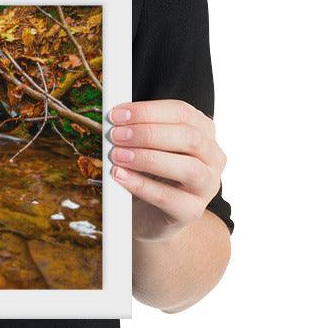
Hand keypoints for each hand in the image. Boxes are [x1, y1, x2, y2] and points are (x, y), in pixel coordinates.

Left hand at [106, 99, 225, 241]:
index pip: (182, 112)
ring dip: (148, 159)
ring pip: (188, 168)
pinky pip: (168, 197)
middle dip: (148, 134)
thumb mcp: (149, 147)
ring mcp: (207, 186)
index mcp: (204, 133)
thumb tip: (115, 119)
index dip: (148, 111)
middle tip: (116, 135)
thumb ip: (139, 131)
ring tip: (118, 156)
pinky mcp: (192, 211)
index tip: (118, 114)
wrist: (150, 216)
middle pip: (189, 137)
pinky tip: (120, 176)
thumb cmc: (151, 174)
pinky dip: (141, 185)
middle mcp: (212, 157)